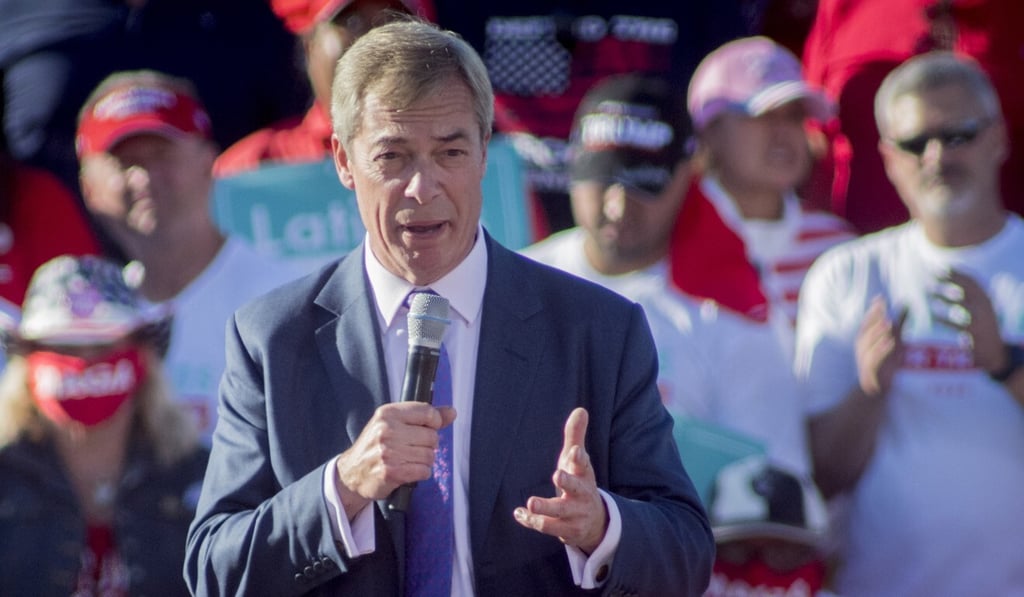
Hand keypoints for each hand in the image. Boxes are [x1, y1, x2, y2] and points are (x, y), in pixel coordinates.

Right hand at [334, 402, 455, 516]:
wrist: (352, 473)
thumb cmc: (376, 446)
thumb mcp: (394, 423)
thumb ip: (424, 416)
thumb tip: (452, 412)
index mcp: (388, 413)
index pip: (427, 412)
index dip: (434, 422)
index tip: (427, 428)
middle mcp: (387, 430)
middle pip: (431, 436)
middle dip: (427, 445)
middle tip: (411, 449)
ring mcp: (389, 452)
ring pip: (429, 455)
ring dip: (423, 461)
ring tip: (408, 460)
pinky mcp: (392, 472)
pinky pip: (424, 471)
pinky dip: (420, 473)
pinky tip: (408, 471)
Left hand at [514, 407, 607, 554]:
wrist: (595, 523)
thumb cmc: (580, 483)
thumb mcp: (578, 461)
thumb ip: (575, 436)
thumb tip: (580, 409)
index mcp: (584, 475)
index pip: (584, 465)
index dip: (579, 458)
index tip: (574, 451)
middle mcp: (582, 495)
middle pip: (576, 488)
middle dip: (567, 482)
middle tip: (557, 475)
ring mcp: (574, 515)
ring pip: (559, 513)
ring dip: (545, 509)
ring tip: (530, 502)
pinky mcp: (565, 531)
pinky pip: (547, 527)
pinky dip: (531, 521)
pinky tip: (518, 513)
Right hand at [856, 296, 906, 397]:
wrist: (874, 390)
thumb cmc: (885, 363)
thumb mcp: (895, 341)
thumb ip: (900, 323)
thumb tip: (905, 303)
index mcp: (865, 340)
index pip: (867, 322)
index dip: (873, 310)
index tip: (880, 298)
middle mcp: (862, 349)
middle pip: (865, 331)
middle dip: (873, 318)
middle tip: (882, 306)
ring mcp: (864, 360)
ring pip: (867, 344)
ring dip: (877, 333)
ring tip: (888, 322)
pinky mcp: (870, 372)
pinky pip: (873, 360)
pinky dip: (881, 350)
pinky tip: (890, 342)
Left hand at [930, 270, 1004, 371]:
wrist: (993, 351)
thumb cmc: (980, 326)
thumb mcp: (978, 308)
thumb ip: (966, 294)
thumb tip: (945, 277)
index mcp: (986, 299)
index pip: (972, 281)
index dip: (957, 273)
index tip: (941, 267)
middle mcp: (985, 307)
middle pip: (967, 289)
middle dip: (950, 280)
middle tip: (931, 276)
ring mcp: (980, 320)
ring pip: (961, 305)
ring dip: (944, 297)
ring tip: (929, 293)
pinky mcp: (973, 334)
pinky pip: (955, 325)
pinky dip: (942, 320)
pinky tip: (932, 318)